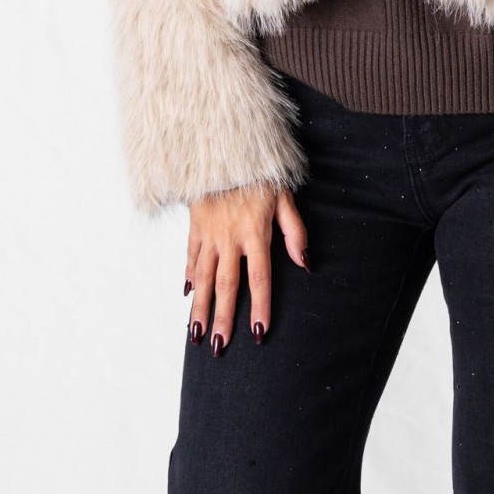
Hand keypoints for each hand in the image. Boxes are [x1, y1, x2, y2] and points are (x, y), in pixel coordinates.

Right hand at [185, 183, 310, 353]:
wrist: (226, 146)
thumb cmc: (261, 172)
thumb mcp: (284, 197)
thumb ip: (295, 231)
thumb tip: (305, 263)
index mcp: (255, 232)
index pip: (259, 278)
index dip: (259, 307)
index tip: (257, 333)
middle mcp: (230, 237)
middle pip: (226, 285)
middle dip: (222, 318)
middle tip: (219, 347)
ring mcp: (209, 232)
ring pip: (203, 277)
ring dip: (200, 307)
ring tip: (197, 334)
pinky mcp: (195, 224)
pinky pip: (191, 255)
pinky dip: (189, 276)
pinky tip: (188, 295)